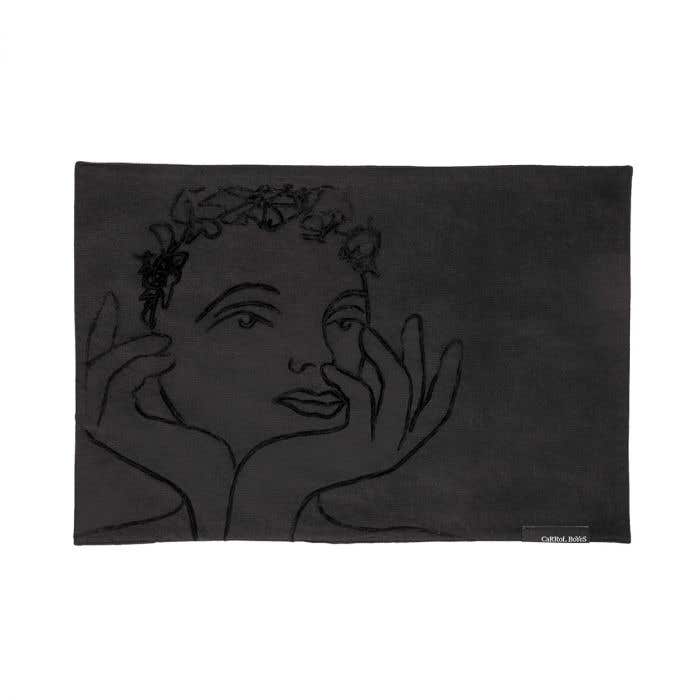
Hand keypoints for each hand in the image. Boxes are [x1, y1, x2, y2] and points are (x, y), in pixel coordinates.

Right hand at [83, 293, 234, 538]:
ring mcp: (107, 428)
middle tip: (117, 302)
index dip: (100, 333)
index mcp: (113, 415)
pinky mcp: (120, 429)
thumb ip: (152, 384)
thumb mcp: (171, 406)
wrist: (216, 478)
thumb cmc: (202, 447)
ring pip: (101, 370)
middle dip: (102, 330)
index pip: (96, 368)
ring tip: (166, 342)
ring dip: (132, 348)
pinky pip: (119, 382)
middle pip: (88, 366)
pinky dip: (141, 364)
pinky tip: (168, 359)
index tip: (112, 301)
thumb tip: (154, 353)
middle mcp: (101, 422)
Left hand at [227, 315, 461, 538]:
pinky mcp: (355, 447)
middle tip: (413, 320)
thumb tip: (378, 349)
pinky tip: (327, 370)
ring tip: (364, 332)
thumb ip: (371, 391)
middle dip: (417, 352)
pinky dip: (347, 378)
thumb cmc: (308, 447)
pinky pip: (363, 398)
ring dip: (382, 355)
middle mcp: (396, 451)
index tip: (454, 346)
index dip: (449, 378)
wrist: (279, 483)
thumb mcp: (348, 417)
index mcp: (399, 446)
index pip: (437, 410)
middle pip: (418, 393)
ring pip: (397, 390)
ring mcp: (378, 451)